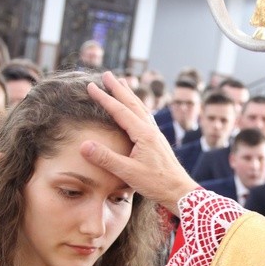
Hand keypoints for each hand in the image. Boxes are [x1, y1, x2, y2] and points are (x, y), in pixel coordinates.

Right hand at [80, 71, 198, 214]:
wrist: (180, 191)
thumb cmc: (156, 183)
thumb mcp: (128, 172)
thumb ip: (106, 158)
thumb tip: (84, 145)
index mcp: (143, 134)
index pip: (120, 111)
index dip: (104, 98)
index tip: (91, 86)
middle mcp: (151, 130)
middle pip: (132, 103)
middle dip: (119, 88)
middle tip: (107, 74)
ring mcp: (156, 135)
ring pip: (141, 109)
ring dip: (130, 95)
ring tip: (123, 84)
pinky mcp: (158, 142)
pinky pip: (146, 118)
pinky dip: (138, 108)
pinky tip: (137, 110)